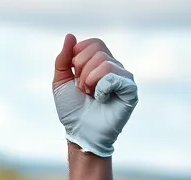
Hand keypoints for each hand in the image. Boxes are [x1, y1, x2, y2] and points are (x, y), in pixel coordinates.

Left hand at [52, 34, 137, 156]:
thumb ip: (62, 59)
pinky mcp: (130, 88)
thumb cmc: (72, 110)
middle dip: (81, 71)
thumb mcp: (60, 82)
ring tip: (92, 96)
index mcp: (100, 62)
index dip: (78, 58)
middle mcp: (114, 66)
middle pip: (97, 50)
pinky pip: (114, 75)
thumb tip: (70, 36)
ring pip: (104, 62)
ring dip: (89, 81)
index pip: (92, 43)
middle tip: (84, 90)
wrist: (80, 132)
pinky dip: (101, 87)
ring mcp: (123, 76)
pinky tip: (102, 99)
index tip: (75, 78)